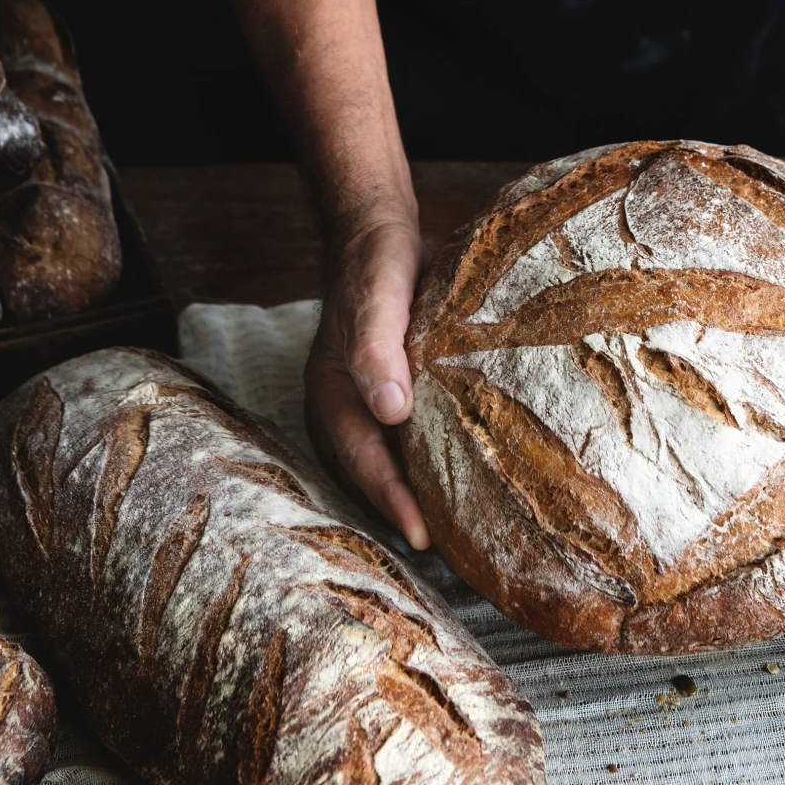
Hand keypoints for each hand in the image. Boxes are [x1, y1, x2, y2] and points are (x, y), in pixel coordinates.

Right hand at [305, 213, 430, 548]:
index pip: (363, 460)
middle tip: (446, 550)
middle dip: (401, 511)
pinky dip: (419, 463)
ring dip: (410, 492)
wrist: (377, 234)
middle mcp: (341, 406)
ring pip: (382, 461)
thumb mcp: (378, 298)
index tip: (424, 536)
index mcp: (331, 393)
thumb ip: (377, 351)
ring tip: (450, 527)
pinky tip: (452, 476)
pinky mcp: (385, 391)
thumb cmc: (376, 265)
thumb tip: (390, 411)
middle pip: (368, 472)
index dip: (393, 500)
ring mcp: (361, 401)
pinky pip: (398, 440)